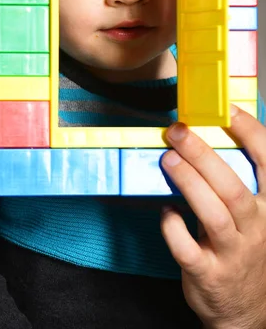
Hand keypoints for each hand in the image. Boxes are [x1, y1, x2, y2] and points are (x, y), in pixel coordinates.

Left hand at [160, 105, 265, 328]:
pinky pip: (187, 247)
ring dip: (189, 184)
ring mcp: (232, 253)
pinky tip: (165, 210)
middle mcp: (256, 229)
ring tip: (167, 160)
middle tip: (178, 132)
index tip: (227, 111)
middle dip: (205, 157)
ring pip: (214, 215)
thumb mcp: (252, 216)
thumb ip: (234, 181)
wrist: (243, 310)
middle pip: (234, 188)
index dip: (251, 134)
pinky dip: (173, 226)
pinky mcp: (206, 273)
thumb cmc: (242, 248)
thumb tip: (201, 137)